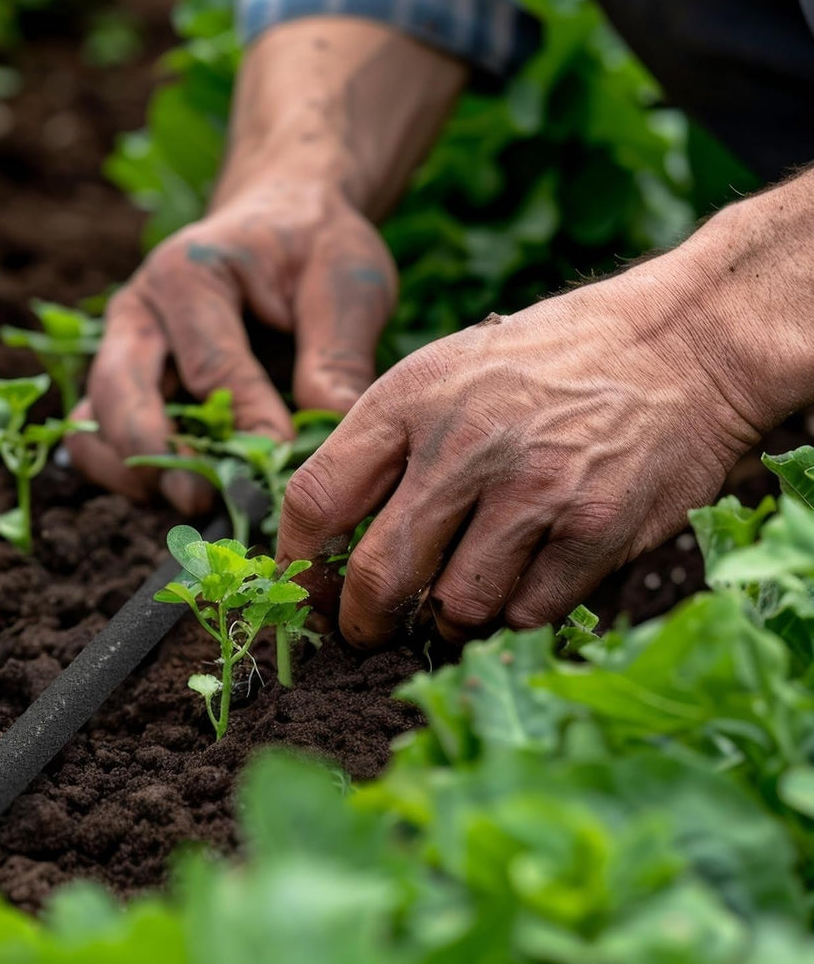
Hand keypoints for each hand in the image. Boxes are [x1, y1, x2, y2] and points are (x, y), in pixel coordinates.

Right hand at [66, 178, 395, 511]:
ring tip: (193, 503)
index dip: (246, 421)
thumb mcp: (345, 284)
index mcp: (189, 273)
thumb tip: (330, 430)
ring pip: (94, 424)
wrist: (284, 222)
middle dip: (157, 457)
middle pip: (117, 394)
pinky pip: (102, 437)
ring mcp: (123, 348)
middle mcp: (138, 311)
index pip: (210, 365)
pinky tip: (186, 491)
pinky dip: (132, 472)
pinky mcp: (124, 382)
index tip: (284, 459)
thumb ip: (338, 355)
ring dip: (133, 472)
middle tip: (205, 501)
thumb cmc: (315, 248)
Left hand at [277, 252, 766, 646]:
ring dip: (447, 621)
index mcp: (409, 398)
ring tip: (459, 598)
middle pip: (376, 577)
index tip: (305, 594)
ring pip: (455, 609)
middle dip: (362, 624)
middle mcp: (463, 446)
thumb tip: (331, 536)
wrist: (679, 344)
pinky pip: (527, 613)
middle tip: (367, 634)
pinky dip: (516, 613)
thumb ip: (385, 443)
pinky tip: (526, 580)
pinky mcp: (594, 531)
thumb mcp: (447, 369)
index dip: (298, 564)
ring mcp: (532, 491)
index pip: (316, 499)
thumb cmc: (548, 364)